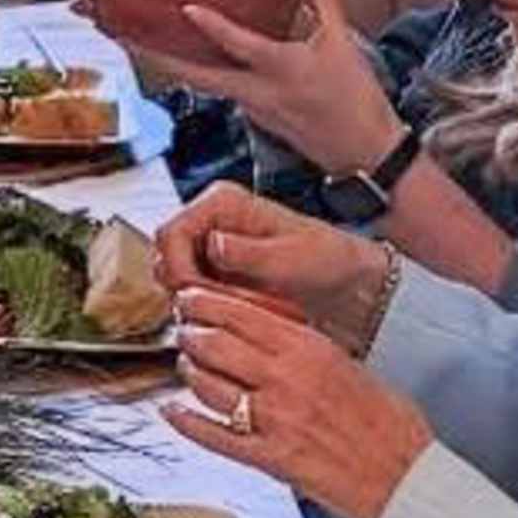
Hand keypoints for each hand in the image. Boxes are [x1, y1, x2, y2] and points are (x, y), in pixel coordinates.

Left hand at [141, 0, 408, 173]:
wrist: (366, 154)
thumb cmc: (357, 98)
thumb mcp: (342, 41)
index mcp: (282, 70)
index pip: (241, 47)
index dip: (214, 27)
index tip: (186, 7)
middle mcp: (258, 92)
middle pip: (197, 75)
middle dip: (158, 56)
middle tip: (123, 34)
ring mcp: (251, 107)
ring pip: (203, 83)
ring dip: (170, 63)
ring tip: (137, 39)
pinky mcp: (253, 115)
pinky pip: (218, 89)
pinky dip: (196, 71)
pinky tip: (183, 54)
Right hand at [153, 180, 391, 321]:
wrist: (351, 284)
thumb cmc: (331, 260)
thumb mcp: (295, 257)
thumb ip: (253, 253)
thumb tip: (214, 245)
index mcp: (224, 203)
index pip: (170, 233)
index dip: (178, 268)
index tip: (196, 295)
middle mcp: (212, 221)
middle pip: (166, 256)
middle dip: (188, 288)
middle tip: (220, 308)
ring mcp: (213, 248)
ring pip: (178, 278)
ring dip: (201, 301)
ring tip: (238, 311)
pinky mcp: (220, 274)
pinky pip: (197, 294)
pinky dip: (212, 309)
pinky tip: (240, 315)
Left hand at [165, 288, 431, 517]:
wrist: (407, 479)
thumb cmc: (389, 424)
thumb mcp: (349, 364)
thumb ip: (306, 346)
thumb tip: (271, 332)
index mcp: (309, 348)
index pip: (241, 313)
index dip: (205, 302)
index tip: (190, 298)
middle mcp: (285, 379)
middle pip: (215, 344)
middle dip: (190, 333)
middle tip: (182, 329)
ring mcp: (274, 420)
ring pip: (209, 386)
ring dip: (190, 372)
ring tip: (186, 365)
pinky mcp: (270, 460)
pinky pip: (215, 437)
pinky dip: (187, 424)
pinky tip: (171, 413)